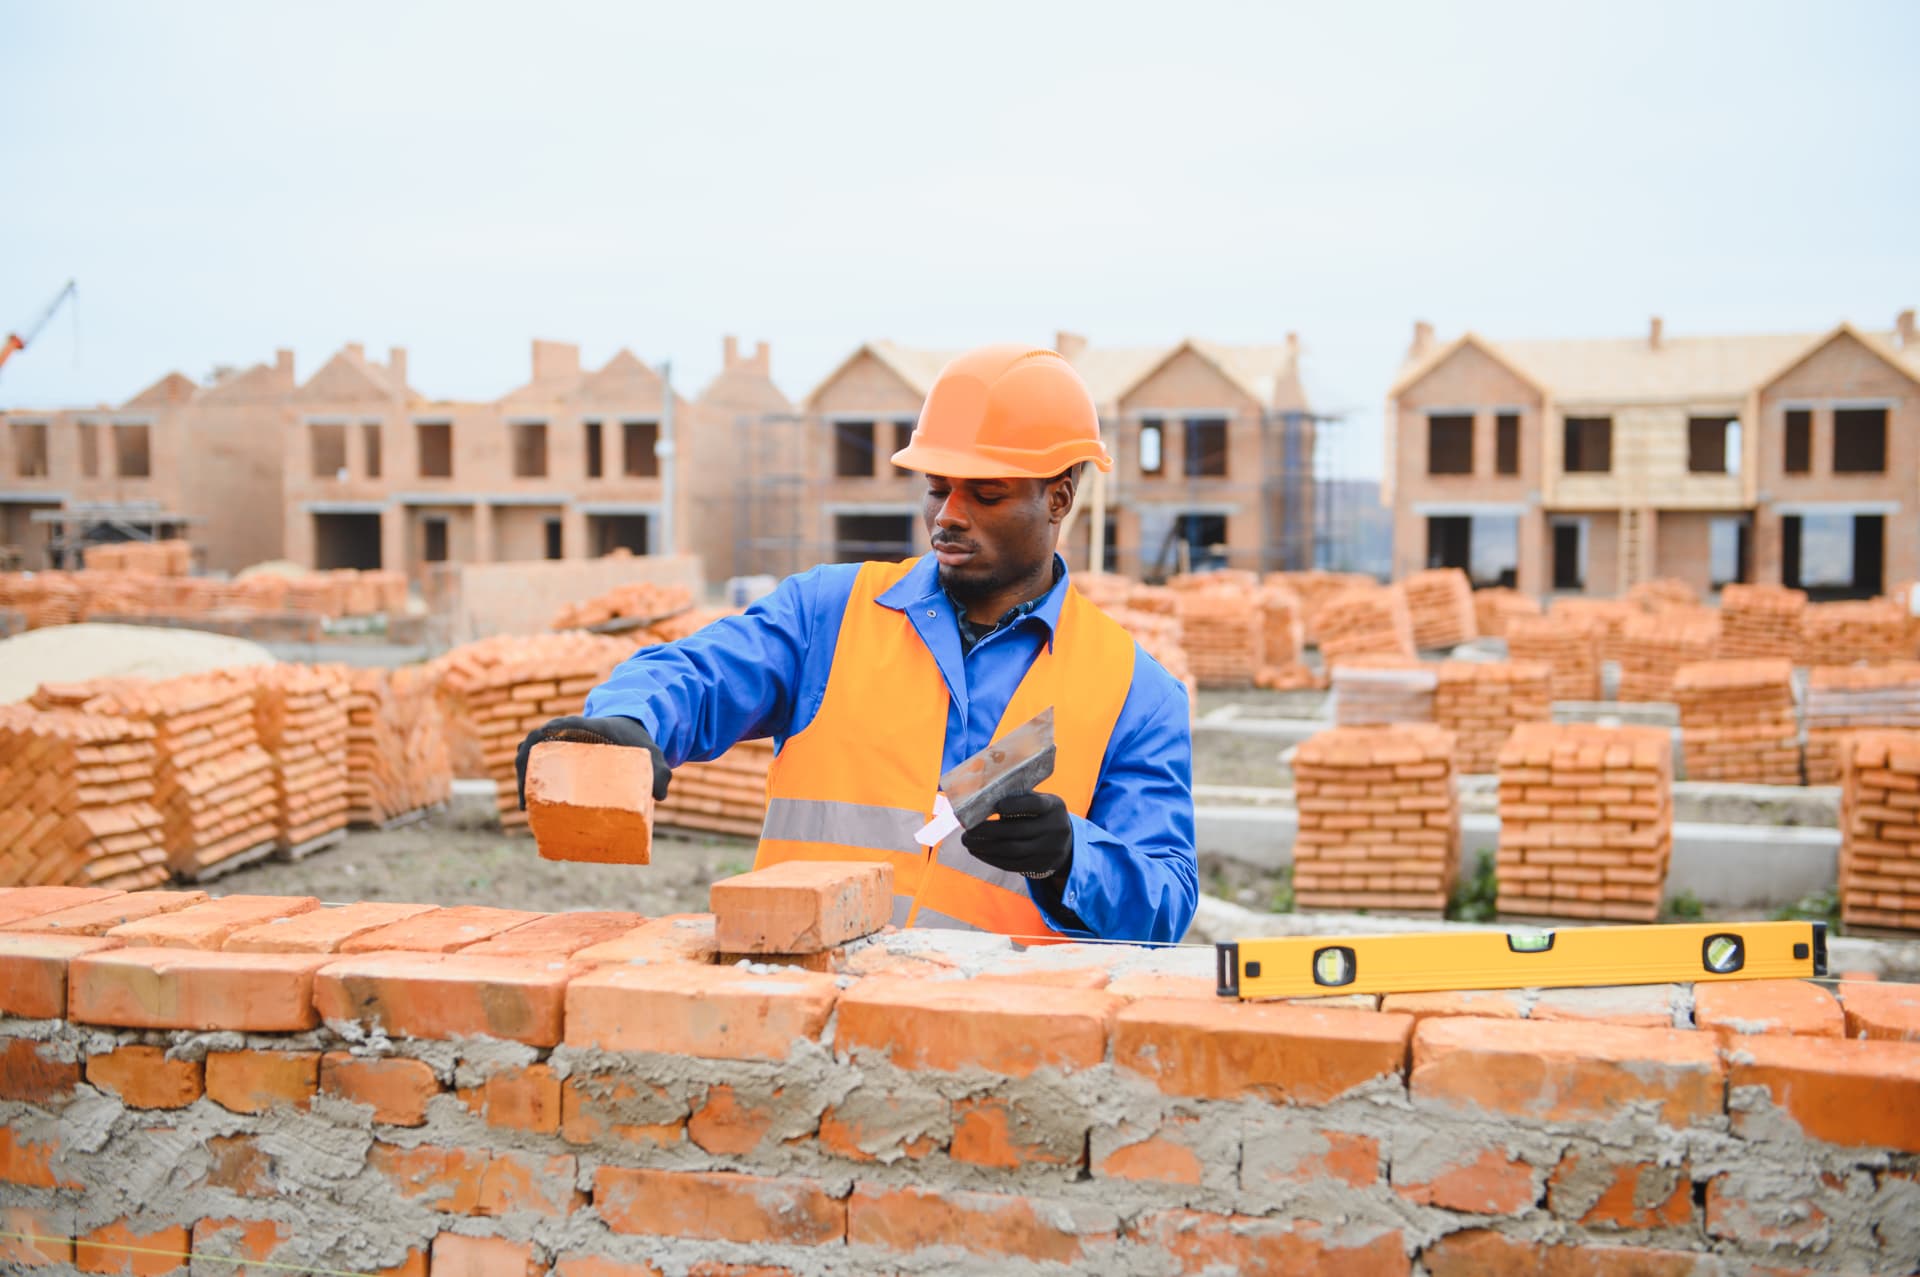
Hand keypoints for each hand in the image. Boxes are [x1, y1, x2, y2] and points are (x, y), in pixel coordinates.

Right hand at [515, 715, 670, 808]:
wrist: (631, 730)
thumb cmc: (636, 739)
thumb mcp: (650, 752)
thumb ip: (661, 770)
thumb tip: (660, 796)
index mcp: (576, 725)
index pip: (545, 733)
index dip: (531, 752)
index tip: (529, 777)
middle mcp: (560, 732)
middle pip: (529, 748)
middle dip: (522, 773)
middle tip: (527, 804)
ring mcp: (556, 743)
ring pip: (528, 757)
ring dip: (522, 778)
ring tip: (527, 809)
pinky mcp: (557, 755)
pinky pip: (535, 764)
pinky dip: (527, 779)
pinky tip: (530, 805)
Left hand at [960, 792, 1072, 879]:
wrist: (1064, 843)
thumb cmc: (1040, 815)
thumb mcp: (1038, 802)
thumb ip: (1017, 799)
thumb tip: (981, 800)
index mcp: (1054, 806)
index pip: (1035, 804)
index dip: (1016, 805)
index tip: (996, 806)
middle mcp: (1056, 828)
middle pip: (1018, 831)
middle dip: (989, 831)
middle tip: (968, 830)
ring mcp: (1050, 850)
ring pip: (1013, 850)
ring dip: (986, 847)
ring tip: (968, 842)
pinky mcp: (1041, 866)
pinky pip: (1012, 864)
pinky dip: (992, 859)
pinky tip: (978, 852)